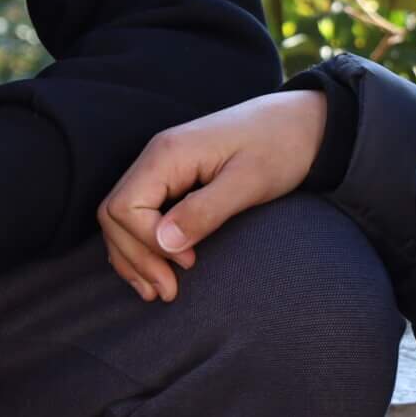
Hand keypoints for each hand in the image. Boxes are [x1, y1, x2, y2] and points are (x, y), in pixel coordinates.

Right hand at [98, 89, 328, 302]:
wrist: (301, 123)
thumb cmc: (279, 148)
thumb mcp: (249, 183)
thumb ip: (205, 211)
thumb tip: (164, 243)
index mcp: (168, 153)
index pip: (126, 208)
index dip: (147, 244)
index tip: (188, 265)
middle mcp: (156, 157)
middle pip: (114, 214)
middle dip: (136, 258)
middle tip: (168, 292)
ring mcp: (161, 166)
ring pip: (119, 217)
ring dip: (133, 256)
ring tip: (158, 292)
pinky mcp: (173, 177)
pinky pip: (138, 213)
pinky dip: (141, 245)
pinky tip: (158, 270)